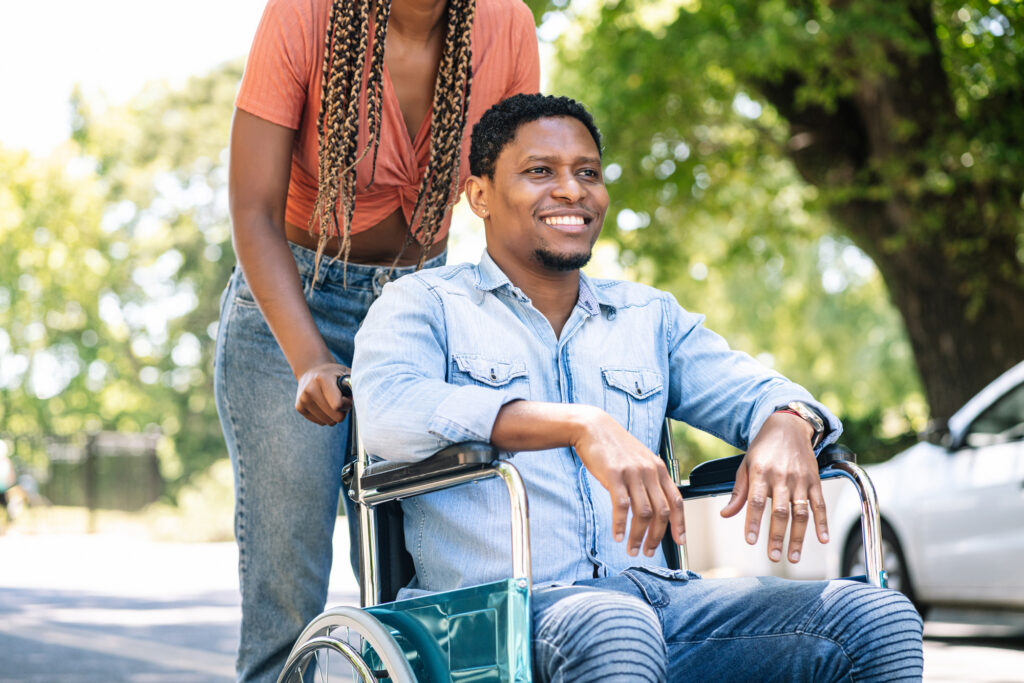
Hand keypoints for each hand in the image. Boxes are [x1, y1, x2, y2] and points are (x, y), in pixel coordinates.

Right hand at [294, 362, 351, 425]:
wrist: (311, 371)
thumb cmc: (334, 374)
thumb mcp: (345, 373)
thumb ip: (354, 384)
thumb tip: (361, 398)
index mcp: (322, 379)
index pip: (338, 405)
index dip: (347, 404)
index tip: (347, 397)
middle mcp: (309, 389)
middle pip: (335, 417)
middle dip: (343, 412)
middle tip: (342, 401)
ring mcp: (302, 400)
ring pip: (328, 422)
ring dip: (335, 415)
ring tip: (333, 402)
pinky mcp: (299, 408)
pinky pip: (321, 422)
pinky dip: (326, 417)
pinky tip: (325, 405)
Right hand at [570, 407, 685, 556]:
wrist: (593, 428)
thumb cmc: (614, 447)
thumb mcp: (639, 460)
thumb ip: (649, 480)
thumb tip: (654, 507)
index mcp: (659, 468)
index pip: (676, 501)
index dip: (680, 524)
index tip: (680, 540)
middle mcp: (650, 471)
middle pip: (661, 511)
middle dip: (657, 536)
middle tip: (649, 551)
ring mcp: (632, 473)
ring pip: (643, 513)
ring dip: (638, 536)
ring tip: (632, 548)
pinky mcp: (614, 475)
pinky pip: (621, 506)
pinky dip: (620, 525)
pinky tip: (617, 535)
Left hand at [719, 412, 827, 562]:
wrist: (788, 426)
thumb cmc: (763, 448)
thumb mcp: (745, 465)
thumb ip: (738, 492)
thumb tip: (725, 515)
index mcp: (761, 472)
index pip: (756, 501)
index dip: (753, 522)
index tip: (750, 540)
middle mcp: (782, 476)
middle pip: (780, 511)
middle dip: (777, 536)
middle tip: (773, 556)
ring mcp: (800, 479)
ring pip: (800, 512)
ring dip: (798, 537)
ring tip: (793, 556)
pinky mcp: (815, 480)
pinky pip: (820, 504)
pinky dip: (822, 522)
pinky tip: (822, 539)